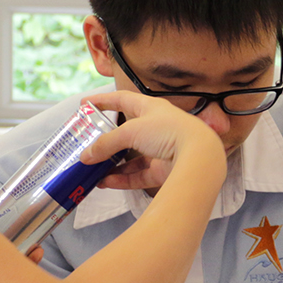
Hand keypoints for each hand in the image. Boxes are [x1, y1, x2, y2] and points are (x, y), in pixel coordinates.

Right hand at [81, 90, 222, 187]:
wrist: (198, 156)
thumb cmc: (168, 132)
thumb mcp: (131, 131)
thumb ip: (106, 143)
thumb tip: (85, 156)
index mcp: (151, 108)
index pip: (122, 100)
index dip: (103, 101)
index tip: (85, 105)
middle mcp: (156, 128)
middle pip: (126, 133)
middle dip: (106, 140)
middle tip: (87, 144)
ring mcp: (160, 150)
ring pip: (131, 158)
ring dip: (112, 164)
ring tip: (92, 169)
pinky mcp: (163, 170)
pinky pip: (138, 175)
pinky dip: (122, 179)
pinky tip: (105, 183)